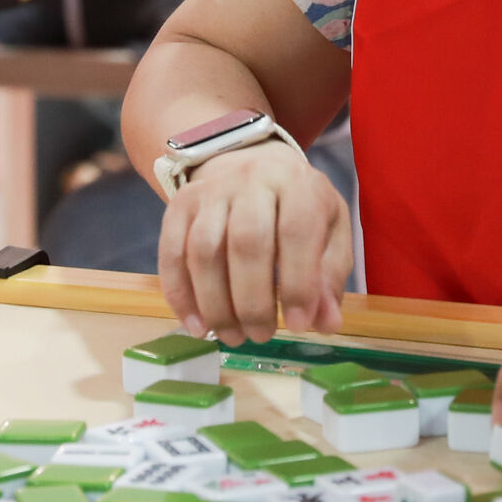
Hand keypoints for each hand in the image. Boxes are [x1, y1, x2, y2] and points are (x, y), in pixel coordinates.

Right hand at [155, 141, 349, 342]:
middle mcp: (251, 180)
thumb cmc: (298, 206)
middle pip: (245, 242)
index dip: (297, 284)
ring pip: (203, 250)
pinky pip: (171, 253)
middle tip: (261, 336)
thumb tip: (325, 323)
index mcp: (297, 184)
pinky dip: (180, 295)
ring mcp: (210, 191)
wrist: (253, 164)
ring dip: (215, 304)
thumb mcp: (330, 230)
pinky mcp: (179, 205)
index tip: (298, 325)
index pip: (296, 232)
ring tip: (233, 336)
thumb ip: (330, 275)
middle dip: (252, 301)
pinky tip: (197, 326)